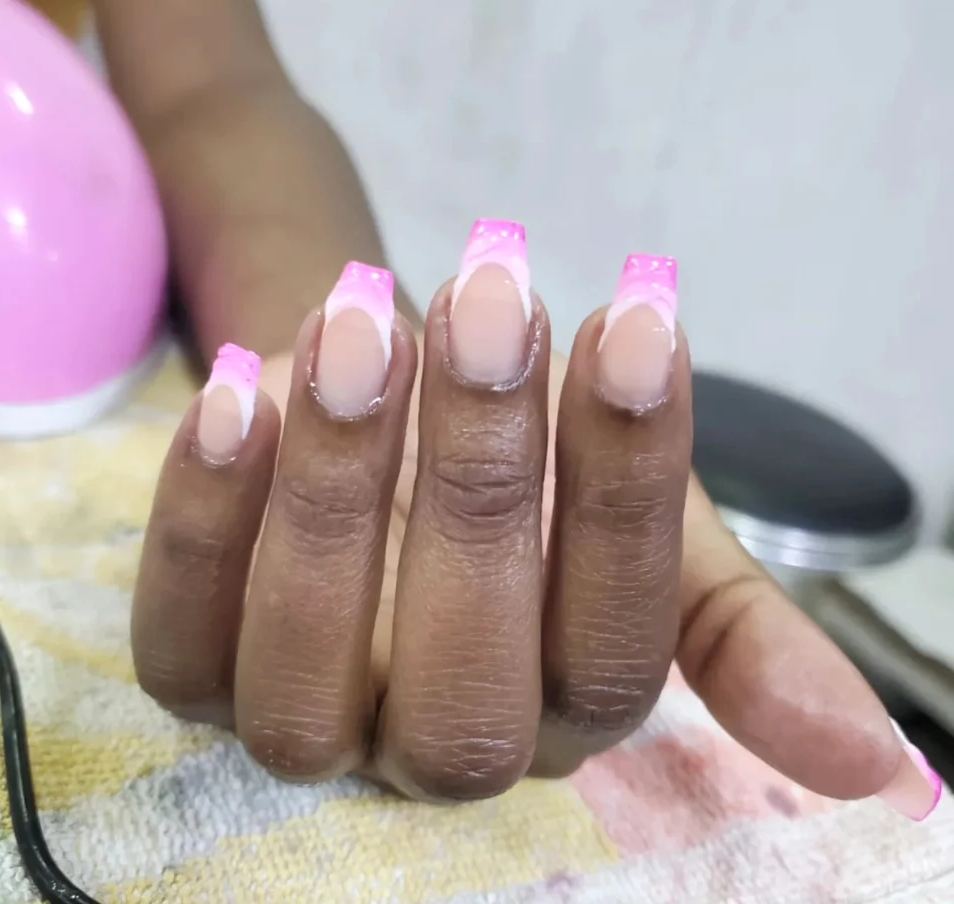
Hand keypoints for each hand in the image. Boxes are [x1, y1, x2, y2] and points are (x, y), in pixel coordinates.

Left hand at [131, 237, 939, 818]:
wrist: (389, 436)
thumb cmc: (530, 480)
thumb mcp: (648, 542)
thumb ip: (738, 635)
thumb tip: (883, 761)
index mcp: (566, 709)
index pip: (618, 641)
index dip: (629, 481)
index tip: (638, 315)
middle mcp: (437, 745)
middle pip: (465, 677)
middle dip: (483, 477)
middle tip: (492, 300)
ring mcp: (306, 724)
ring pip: (306, 670)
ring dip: (335, 490)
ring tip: (364, 324)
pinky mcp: (194, 679)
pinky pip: (179, 638)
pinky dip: (204, 517)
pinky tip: (235, 392)